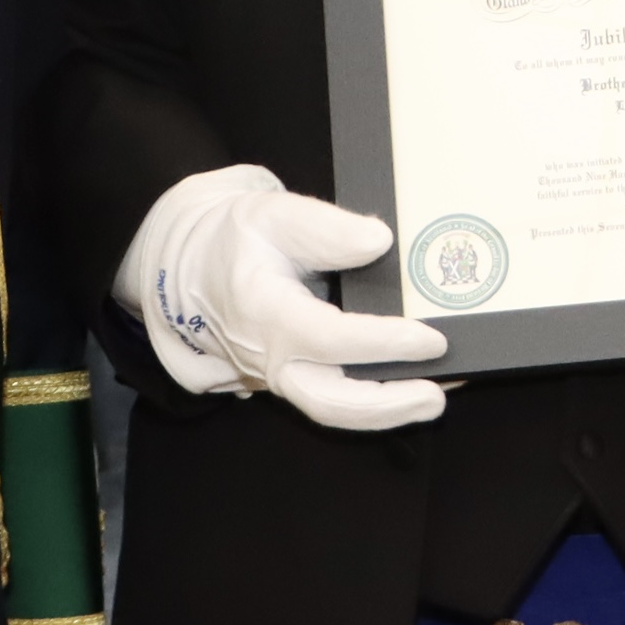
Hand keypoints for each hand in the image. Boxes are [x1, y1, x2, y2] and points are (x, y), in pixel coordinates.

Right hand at [120, 164, 446, 431]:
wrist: (187, 266)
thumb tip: (379, 242)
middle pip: (328, 401)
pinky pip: (330, 398)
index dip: (384, 342)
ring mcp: (274, 375)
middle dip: (386, 406)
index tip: (431, 338)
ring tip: (434, 398)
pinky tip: (411, 387)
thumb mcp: (272, 212)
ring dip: (384, 412)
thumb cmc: (233, 238)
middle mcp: (268, 357)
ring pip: (330, 409)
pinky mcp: (286, 379)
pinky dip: (372, 401)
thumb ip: (325, 227)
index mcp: (264, 313)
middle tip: (436, 396)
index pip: (331, 339)